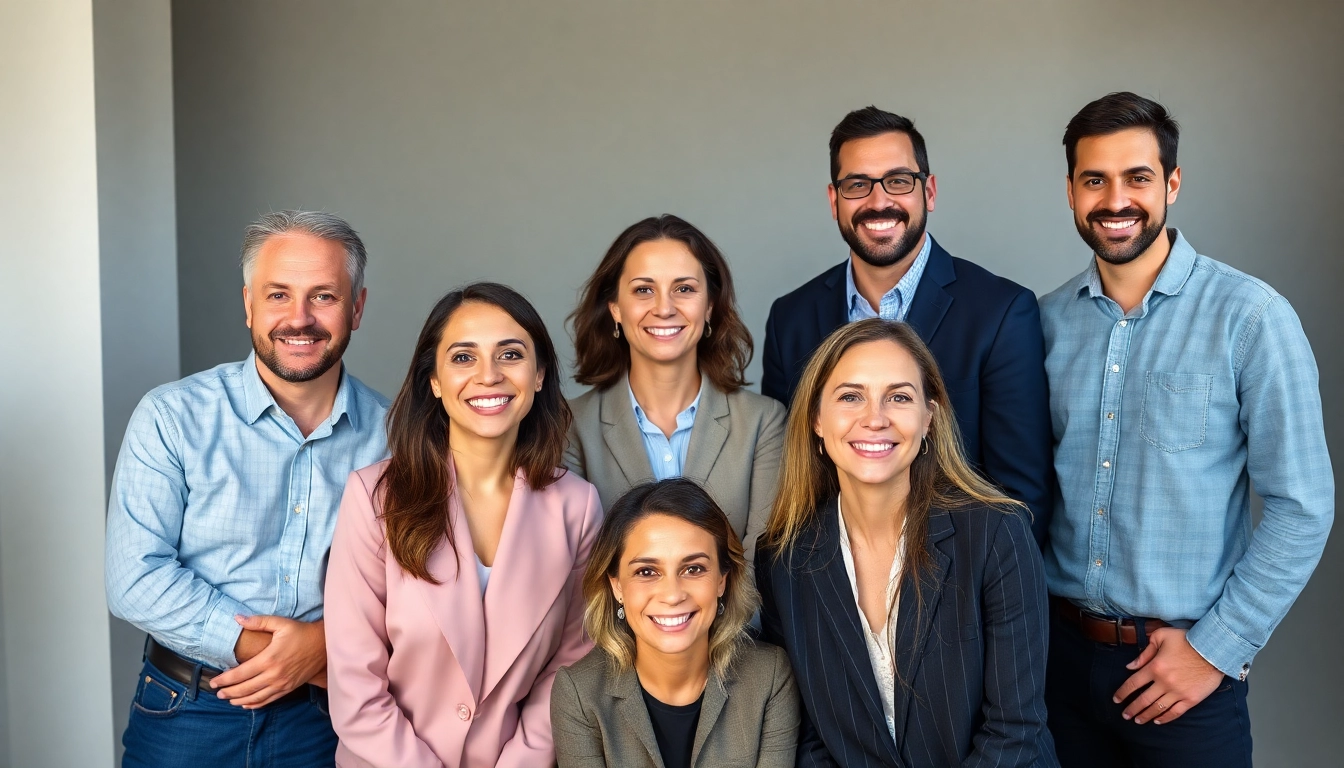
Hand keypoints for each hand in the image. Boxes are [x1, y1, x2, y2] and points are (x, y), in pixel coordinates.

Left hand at [210, 616, 325, 708]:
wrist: (324, 645)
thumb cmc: (301, 632)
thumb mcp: (280, 623)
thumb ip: (258, 621)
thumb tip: (237, 618)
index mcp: (268, 659)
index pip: (240, 673)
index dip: (224, 680)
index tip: (213, 682)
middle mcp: (274, 674)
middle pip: (245, 688)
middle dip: (228, 692)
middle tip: (217, 693)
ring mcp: (281, 684)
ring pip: (255, 697)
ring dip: (239, 700)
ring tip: (228, 699)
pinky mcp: (288, 688)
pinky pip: (268, 700)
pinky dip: (255, 704)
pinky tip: (246, 704)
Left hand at [1113, 627, 1224, 724]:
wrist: (1214, 649)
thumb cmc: (1186, 639)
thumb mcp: (1161, 636)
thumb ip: (1145, 652)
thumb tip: (1130, 666)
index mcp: (1154, 667)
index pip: (1133, 683)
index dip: (1122, 693)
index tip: (1116, 699)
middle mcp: (1164, 682)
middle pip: (1143, 699)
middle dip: (1132, 709)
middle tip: (1125, 715)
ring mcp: (1178, 692)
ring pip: (1157, 708)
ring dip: (1146, 716)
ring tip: (1137, 720)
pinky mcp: (1191, 699)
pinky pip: (1175, 712)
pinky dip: (1165, 718)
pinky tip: (1158, 720)